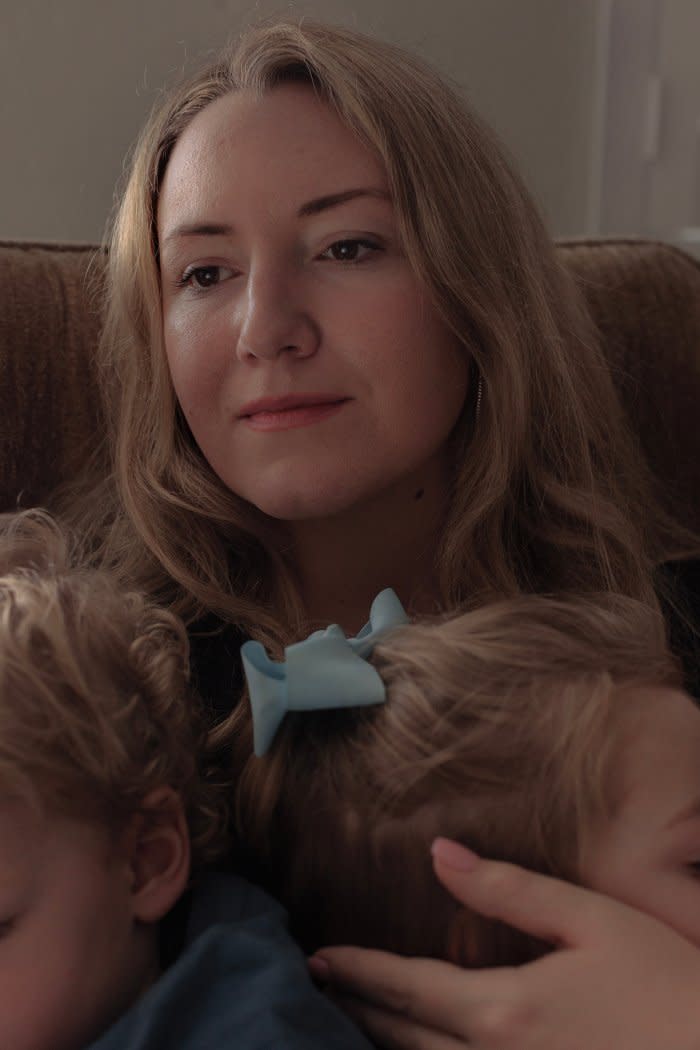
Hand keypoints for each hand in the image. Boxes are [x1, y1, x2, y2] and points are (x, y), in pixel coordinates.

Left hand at [309, 839, 699, 1048]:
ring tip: (354, 1017)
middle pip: (404, 1037)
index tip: (320, 956)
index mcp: (504, 1012)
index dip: (359, 970)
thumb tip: (439, 854)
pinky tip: (420, 1049)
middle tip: (319, 984)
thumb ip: (509, 890)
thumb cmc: (665, 985)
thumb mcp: (592, 922)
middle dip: (357, 1008)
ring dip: (384, 1043)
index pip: (407, 987)